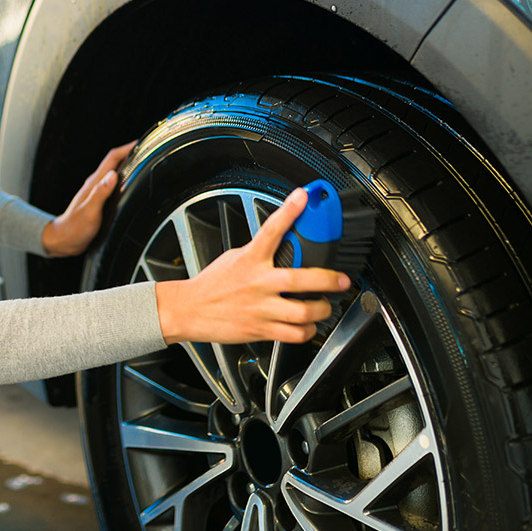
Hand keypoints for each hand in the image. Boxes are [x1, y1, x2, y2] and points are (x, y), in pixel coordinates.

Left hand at [42, 142, 135, 256]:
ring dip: (128, 165)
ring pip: (115, 172)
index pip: (113, 158)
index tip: (141, 142)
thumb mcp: (89, 212)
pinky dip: (125, 179)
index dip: (127, 148)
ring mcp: (97, 191)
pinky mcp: (99, 199)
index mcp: (94, 183)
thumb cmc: (74, 228)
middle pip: (116, 162)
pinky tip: (131, 185)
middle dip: (131, 153)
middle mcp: (96, 184)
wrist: (63, 240)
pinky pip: (114, 184)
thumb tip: (113, 175)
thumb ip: (100, 193)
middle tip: (148, 150)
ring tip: (144, 164)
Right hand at [155, 188, 351, 344]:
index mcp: (249, 259)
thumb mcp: (234, 258)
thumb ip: (258, 252)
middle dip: (330, 280)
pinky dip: (307, 330)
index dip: (289, 211)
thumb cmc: (211, 284)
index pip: (271, 229)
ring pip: (304, 311)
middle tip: (342, 280)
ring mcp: (261, 308)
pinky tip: (307, 324)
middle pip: (302, 279)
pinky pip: (295, 334)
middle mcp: (258, 283)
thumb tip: (279, 243)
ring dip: (322, 309)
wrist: (189, 310)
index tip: (303, 196)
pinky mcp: (261, 329)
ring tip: (324, 306)